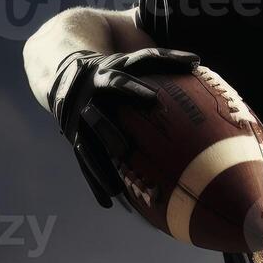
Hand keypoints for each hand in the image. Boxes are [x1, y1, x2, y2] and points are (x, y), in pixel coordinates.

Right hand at [47, 48, 199, 206]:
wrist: (63, 68)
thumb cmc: (115, 67)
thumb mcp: (132, 60)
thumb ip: (163, 61)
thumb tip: (198, 61)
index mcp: (105, 75)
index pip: (120, 80)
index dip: (135, 89)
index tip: (154, 100)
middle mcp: (88, 97)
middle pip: (99, 115)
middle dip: (110, 130)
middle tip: (124, 149)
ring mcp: (78, 117)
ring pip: (88, 144)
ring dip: (101, 166)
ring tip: (117, 189)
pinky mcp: (73, 135)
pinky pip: (84, 160)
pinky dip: (95, 180)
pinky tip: (108, 202)